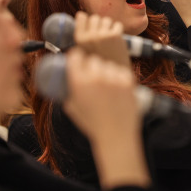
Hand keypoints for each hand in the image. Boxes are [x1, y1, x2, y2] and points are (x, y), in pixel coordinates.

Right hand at [62, 51, 149, 188]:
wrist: (116, 135)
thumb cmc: (92, 124)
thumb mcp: (71, 108)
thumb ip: (67, 92)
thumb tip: (62, 81)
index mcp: (79, 82)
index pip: (76, 55)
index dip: (77, 56)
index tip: (79, 59)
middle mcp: (95, 77)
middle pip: (92, 59)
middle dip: (91, 65)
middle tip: (93, 76)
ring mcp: (113, 78)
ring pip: (108, 64)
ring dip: (106, 71)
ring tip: (106, 85)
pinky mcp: (128, 81)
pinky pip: (121, 71)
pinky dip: (119, 76)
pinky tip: (117, 87)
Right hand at [72, 11, 130, 66]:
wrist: (113, 77)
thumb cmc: (97, 65)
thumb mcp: (82, 52)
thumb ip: (81, 38)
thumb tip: (80, 17)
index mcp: (80, 39)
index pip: (81, 16)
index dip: (86, 19)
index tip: (88, 24)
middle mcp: (91, 36)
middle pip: (94, 17)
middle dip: (98, 24)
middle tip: (100, 34)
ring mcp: (104, 35)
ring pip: (106, 20)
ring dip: (108, 26)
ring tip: (108, 37)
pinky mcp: (116, 36)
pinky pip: (117, 24)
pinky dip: (117, 30)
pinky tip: (116, 39)